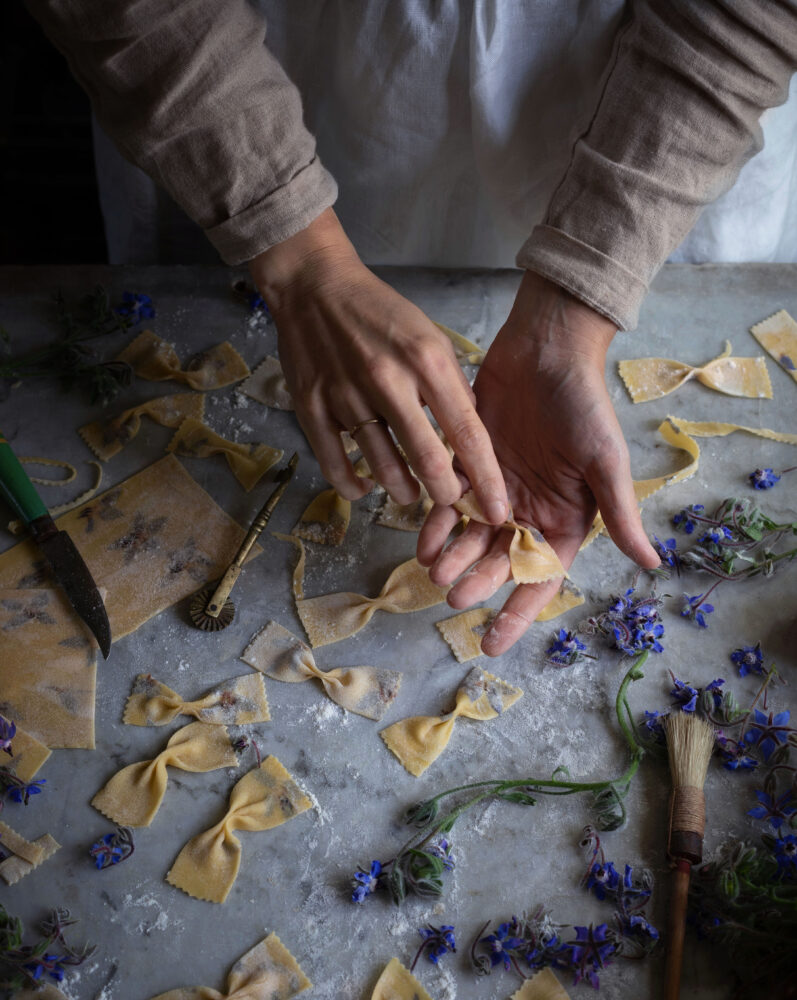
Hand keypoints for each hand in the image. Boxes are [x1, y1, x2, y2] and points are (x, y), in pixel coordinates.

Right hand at [248, 208, 507, 521]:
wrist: (315, 286)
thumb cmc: (380, 313)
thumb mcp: (431, 338)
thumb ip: (452, 387)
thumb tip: (468, 436)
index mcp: (426, 361)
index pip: (467, 432)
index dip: (485, 478)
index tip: (497, 509)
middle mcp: (388, 380)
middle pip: (426, 459)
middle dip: (444, 493)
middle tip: (449, 500)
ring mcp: (346, 396)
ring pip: (382, 467)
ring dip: (402, 491)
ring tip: (409, 492)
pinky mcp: (312, 407)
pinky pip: (335, 465)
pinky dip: (354, 486)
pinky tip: (365, 486)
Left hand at [417, 270, 659, 655]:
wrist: (547, 349)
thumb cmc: (584, 404)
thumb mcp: (606, 461)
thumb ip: (620, 513)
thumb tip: (653, 565)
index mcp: (563, 519)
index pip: (540, 577)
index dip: (517, 613)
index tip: (492, 645)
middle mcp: (527, 511)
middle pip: (498, 561)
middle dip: (478, 582)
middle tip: (454, 596)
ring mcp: (494, 489)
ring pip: (468, 537)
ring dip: (452, 556)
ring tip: (435, 570)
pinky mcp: (466, 463)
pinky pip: (446, 502)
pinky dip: (435, 521)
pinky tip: (423, 537)